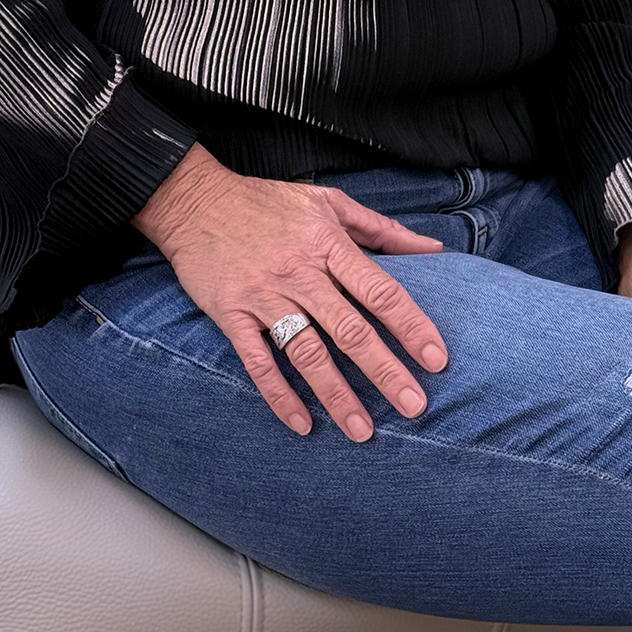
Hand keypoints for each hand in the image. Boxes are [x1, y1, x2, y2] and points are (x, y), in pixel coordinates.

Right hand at [133, 143, 448, 440]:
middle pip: (349, 329)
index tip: (436, 359)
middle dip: (385, 371)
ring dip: (337, 395)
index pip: (379, 290)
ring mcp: (264, 296)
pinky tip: (303, 424)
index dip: (411, 326)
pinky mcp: (231, 314)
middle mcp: (299, 273)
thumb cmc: (267, 202)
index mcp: (326, 244)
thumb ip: (382, 229)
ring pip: (307, 353)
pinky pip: (259, 362)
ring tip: (364, 430)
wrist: (196, 201)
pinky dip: (280, 396)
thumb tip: (433, 248)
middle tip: (415, 405)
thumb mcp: (328, 201)